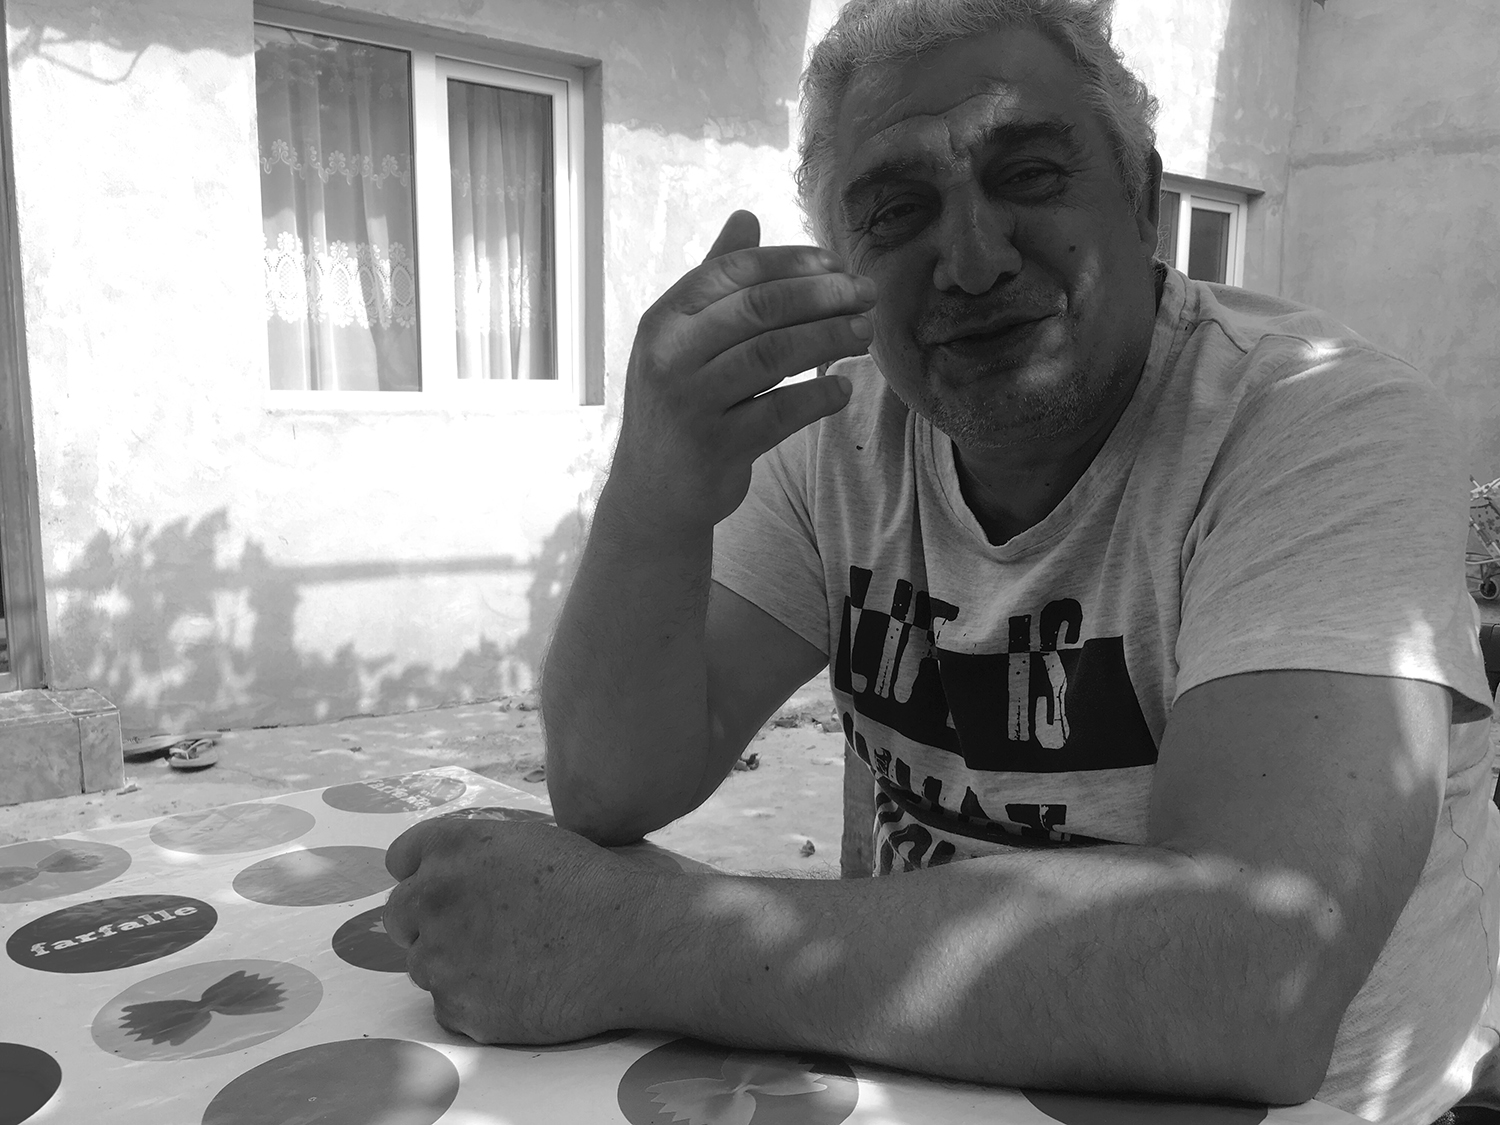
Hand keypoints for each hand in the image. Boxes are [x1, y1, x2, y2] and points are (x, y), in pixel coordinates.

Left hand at [382, 816, 658, 1043]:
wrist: (632, 941)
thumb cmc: (597, 884)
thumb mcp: (532, 839)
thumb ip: (480, 851)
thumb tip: (454, 871)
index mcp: (453, 844)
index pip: (401, 858)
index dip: (426, 873)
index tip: (449, 889)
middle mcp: (434, 895)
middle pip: (399, 914)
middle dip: (431, 921)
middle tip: (480, 931)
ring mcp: (440, 955)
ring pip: (422, 963)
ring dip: (454, 963)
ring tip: (514, 961)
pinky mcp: (456, 1007)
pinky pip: (448, 1005)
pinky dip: (476, 1001)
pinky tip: (521, 988)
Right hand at [611, 210, 876, 530]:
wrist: (653, 489)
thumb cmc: (680, 402)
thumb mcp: (683, 339)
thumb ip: (714, 281)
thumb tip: (746, 216)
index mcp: (663, 319)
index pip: (734, 272)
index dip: (792, 263)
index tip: (837, 264)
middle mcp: (669, 357)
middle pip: (759, 309)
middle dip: (822, 296)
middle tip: (866, 294)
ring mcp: (690, 403)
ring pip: (772, 356)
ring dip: (828, 338)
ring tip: (864, 333)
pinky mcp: (715, 447)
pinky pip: (780, 412)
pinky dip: (818, 396)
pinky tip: (843, 388)